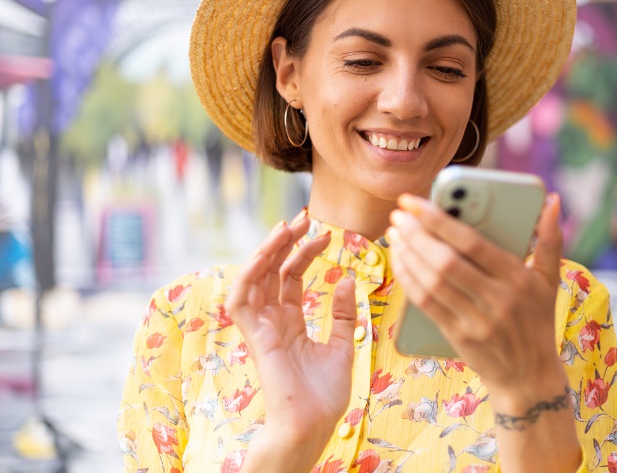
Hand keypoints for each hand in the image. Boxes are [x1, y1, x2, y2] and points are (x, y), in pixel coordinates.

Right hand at [226, 214, 356, 452]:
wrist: (311, 427)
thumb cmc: (323, 396)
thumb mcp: (342, 346)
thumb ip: (343, 314)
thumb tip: (347, 279)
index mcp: (290, 324)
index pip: (292, 278)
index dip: (305, 254)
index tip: (326, 235)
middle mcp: (272, 322)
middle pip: (272, 273)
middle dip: (285, 243)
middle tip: (302, 218)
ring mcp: (261, 329)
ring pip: (253, 279)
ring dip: (267, 250)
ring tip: (286, 227)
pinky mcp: (255, 337)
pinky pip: (241, 300)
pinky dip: (249, 274)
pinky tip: (268, 252)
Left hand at [387, 193, 565, 399]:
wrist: (529, 378)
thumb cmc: (537, 320)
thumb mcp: (550, 281)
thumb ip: (549, 238)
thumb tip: (551, 200)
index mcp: (519, 278)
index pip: (472, 242)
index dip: (439, 220)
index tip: (415, 202)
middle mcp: (498, 300)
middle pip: (446, 261)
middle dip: (416, 234)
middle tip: (398, 213)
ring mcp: (477, 321)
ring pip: (432, 281)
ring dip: (408, 254)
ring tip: (395, 232)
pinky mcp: (459, 337)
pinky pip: (426, 303)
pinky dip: (409, 279)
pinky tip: (400, 261)